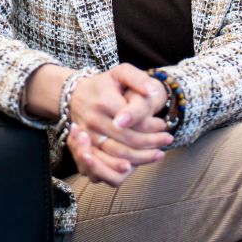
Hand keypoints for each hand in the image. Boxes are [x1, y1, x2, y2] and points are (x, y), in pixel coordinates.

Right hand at [66, 65, 172, 185]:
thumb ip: (138, 78)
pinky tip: (136, 165)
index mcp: (104, 102)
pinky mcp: (84, 148)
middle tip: (167, 140)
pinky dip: (121, 168)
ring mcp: (87, 136)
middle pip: (128, 140)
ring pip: (117, 155)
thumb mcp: (120, 73)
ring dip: (141, 158)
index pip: (133, 121)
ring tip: (158, 154)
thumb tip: (151, 91)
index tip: (164, 126)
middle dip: (151, 143)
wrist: (75, 96)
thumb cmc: (103, 85)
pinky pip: (104, 164)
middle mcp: (94, 121)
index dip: (151, 127)